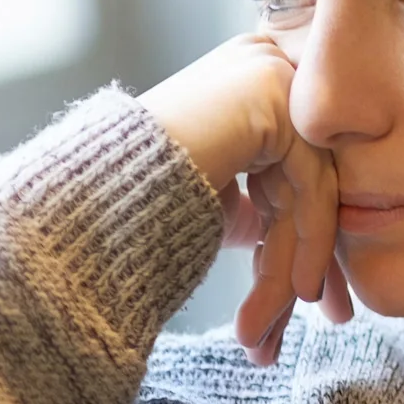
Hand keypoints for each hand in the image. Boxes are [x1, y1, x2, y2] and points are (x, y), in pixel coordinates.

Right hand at [138, 34, 353, 363]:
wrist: (84, 191)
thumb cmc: (134, 200)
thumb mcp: (217, 202)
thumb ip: (265, 210)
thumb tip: (309, 263)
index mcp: (250, 91)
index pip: (295, 174)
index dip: (304, 243)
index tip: (307, 301)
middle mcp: (265, 71)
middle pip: (306, 184)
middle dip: (308, 262)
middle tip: (319, 322)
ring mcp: (271, 77)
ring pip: (308, 193)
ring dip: (292, 270)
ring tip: (268, 332)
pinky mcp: (273, 97)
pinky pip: (312, 183)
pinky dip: (309, 243)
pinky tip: (298, 292)